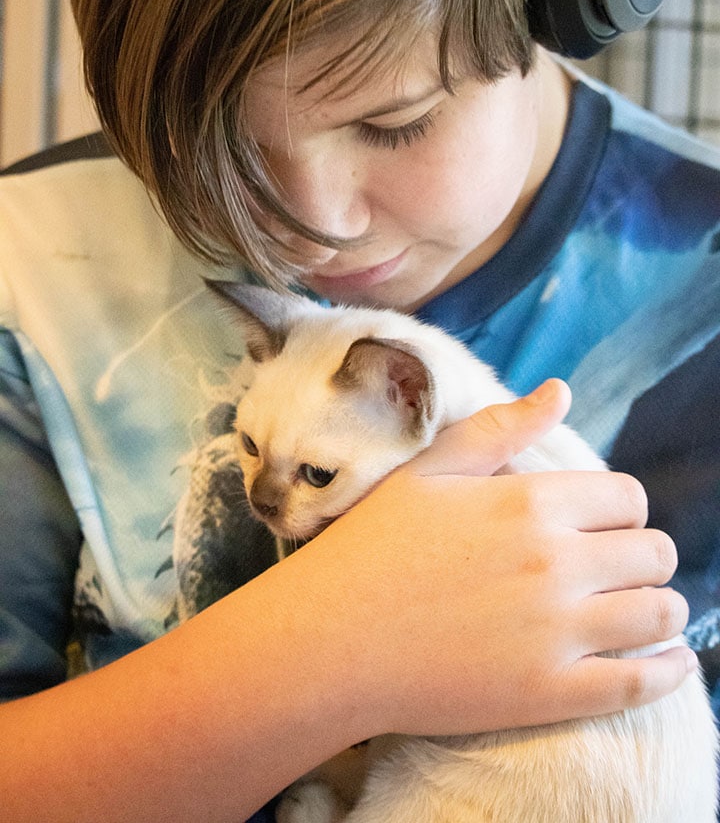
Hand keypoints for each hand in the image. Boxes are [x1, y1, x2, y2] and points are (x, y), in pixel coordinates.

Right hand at [300, 380, 693, 739]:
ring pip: (662, 611)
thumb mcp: (428, 471)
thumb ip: (499, 428)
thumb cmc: (371, 548)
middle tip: (616, 567)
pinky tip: (668, 663)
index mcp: (529, 501)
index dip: (620, 509)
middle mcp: (555, 561)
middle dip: (643, 555)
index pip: (628, 497)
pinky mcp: (551, 694)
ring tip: (639, 610)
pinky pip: (642, 684)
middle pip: (655, 552)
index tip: (600, 524)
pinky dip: (670, 672)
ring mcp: (557, 631)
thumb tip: (561, 390)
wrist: (328, 642)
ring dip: (662, 607)